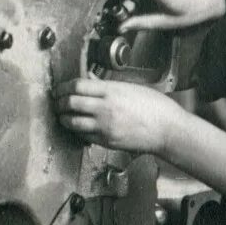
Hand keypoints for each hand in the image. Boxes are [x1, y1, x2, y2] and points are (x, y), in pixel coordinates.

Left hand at [53, 78, 186, 155]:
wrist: (168, 130)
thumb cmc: (155, 107)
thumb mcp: (130, 88)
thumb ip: (107, 86)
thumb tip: (89, 82)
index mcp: (111, 91)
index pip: (77, 86)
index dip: (63, 87)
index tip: (59, 88)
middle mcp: (105, 108)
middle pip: (70, 103)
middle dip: (59, 102)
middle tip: (57, 101)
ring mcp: (105, 126)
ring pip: (72, 122)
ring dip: (63, 118)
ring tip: (62, 115)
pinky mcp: (106, 141)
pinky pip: (83, 136)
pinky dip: (77, 131)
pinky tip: (78, 127)